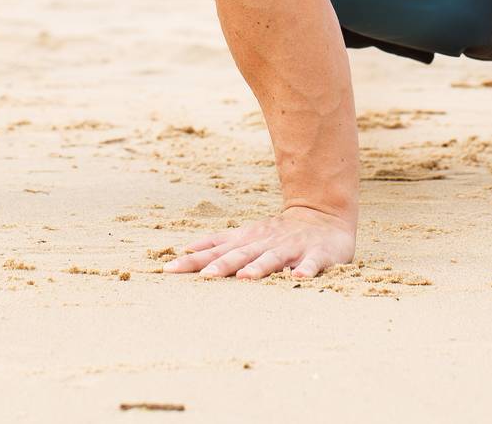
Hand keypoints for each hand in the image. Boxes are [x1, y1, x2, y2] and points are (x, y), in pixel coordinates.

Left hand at [162, 205, 355, 278]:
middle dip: (222, 265)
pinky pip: (311, 263)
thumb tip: (185, 250)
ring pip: (273, 258)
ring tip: (245, 278)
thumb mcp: (245, 234)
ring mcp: (292, 248)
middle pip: (240, 255)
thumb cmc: (277, 232)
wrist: (323, 214)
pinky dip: (305, 270)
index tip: (169, 270)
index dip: (193, 260)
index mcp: (248, 240)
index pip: (215, 251)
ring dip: (259, 267)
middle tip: (205, 277)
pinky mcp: (318, 254)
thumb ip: (218, 243)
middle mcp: (266, 243)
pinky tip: (298, 278)